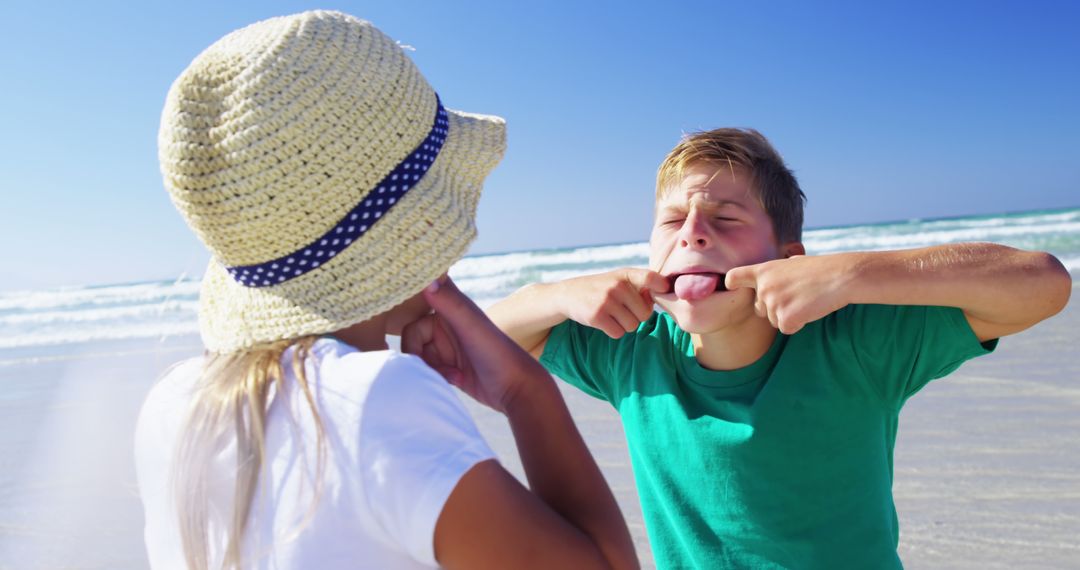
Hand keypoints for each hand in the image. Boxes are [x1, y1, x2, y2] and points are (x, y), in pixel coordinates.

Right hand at [402, 276, 549, 413]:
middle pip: (411, 333)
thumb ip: (450, 303)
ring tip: (452, 374)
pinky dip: (436, 376)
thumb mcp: (472, 326)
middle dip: (418, 352)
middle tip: (432, 365)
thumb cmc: (498, 353)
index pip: (417, 302)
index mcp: (451, 305)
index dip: (409, 309)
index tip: (411, 324)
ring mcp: (445, 344)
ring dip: (430, 367)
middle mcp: (446, 322)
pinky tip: (457, 379)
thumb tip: (426, 280)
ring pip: (416, 353)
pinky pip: (425, 368)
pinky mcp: (446, 364)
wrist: (514, 389)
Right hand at [555, 268, 669, 337]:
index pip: (651, 278)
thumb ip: (642, 287)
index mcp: (626, 275)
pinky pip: (618, 333)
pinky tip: (604, 321)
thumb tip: (662, 297)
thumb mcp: (619, 280)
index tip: (664, 290)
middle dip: (637, 317)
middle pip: (645, 314)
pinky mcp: (597, 316)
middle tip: (623, 311)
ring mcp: (606, 300)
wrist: (568, 294)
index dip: (662, 286)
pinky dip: (613, 331)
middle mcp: (617, 285)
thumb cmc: (602, 289)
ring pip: (632, 326)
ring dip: (624, 325)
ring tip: (612, 315)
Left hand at [724, 254, 853, 333]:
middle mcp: (764, 287)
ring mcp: (773, 303)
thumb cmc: (822, 268)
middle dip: (775, 308)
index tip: (731, 286)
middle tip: (797, 296)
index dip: (732, 284)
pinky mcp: (785, 318)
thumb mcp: (795, 263)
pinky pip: (786, 328)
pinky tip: (810, 309)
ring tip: (807, 299)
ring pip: (774, 320)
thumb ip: (781, 271)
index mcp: (764, 270)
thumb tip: (787, 263)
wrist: (841, 276)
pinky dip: (798, 324)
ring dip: (789, 316)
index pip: (734, 277)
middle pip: (760, 308)